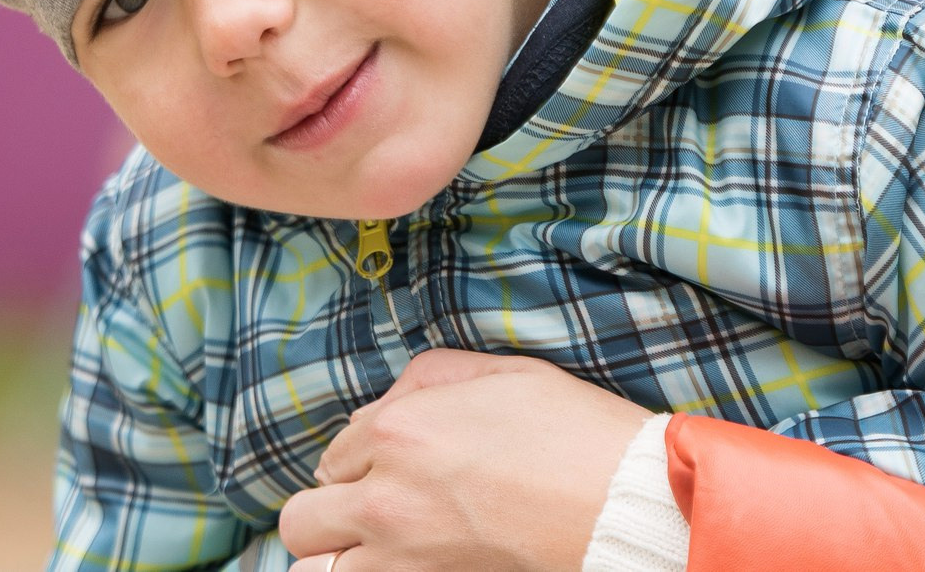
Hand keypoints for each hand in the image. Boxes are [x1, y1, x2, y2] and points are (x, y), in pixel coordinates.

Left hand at [282, 349, 654, 571]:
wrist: (621, 505)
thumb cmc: (572, 432)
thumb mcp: (501, 372)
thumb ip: (427, 377)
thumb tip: (386, 406)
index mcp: (398, 429)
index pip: (336, 449)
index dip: (363, 455)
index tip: (397, 461)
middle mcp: (382, 496)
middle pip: (303, 517)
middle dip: (329, 508)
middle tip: (370, 504)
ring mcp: (399, 556)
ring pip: (312, 568)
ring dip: (332, 555)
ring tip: (368, 546)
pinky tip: (392, 561)